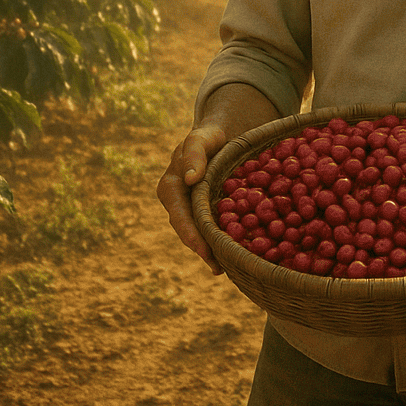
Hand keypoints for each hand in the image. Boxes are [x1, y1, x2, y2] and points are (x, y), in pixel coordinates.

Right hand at [158, 123, 230, 274]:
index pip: (178, 213)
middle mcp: (178, 202)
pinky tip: (235, 256)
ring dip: (210, 251)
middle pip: (188, 229)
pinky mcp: (207, 212)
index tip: (202, 249)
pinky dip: (220, 242)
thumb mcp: (200, 138)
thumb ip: (194, 153)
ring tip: (224, 268)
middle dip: (201, 248)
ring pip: (199, 232)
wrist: (220, 138)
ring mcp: (192, 209)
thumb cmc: (208, 137)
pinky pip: (212, 228)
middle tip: (217, 266)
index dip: (190, 232)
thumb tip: (190, 179)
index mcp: (171, 186)